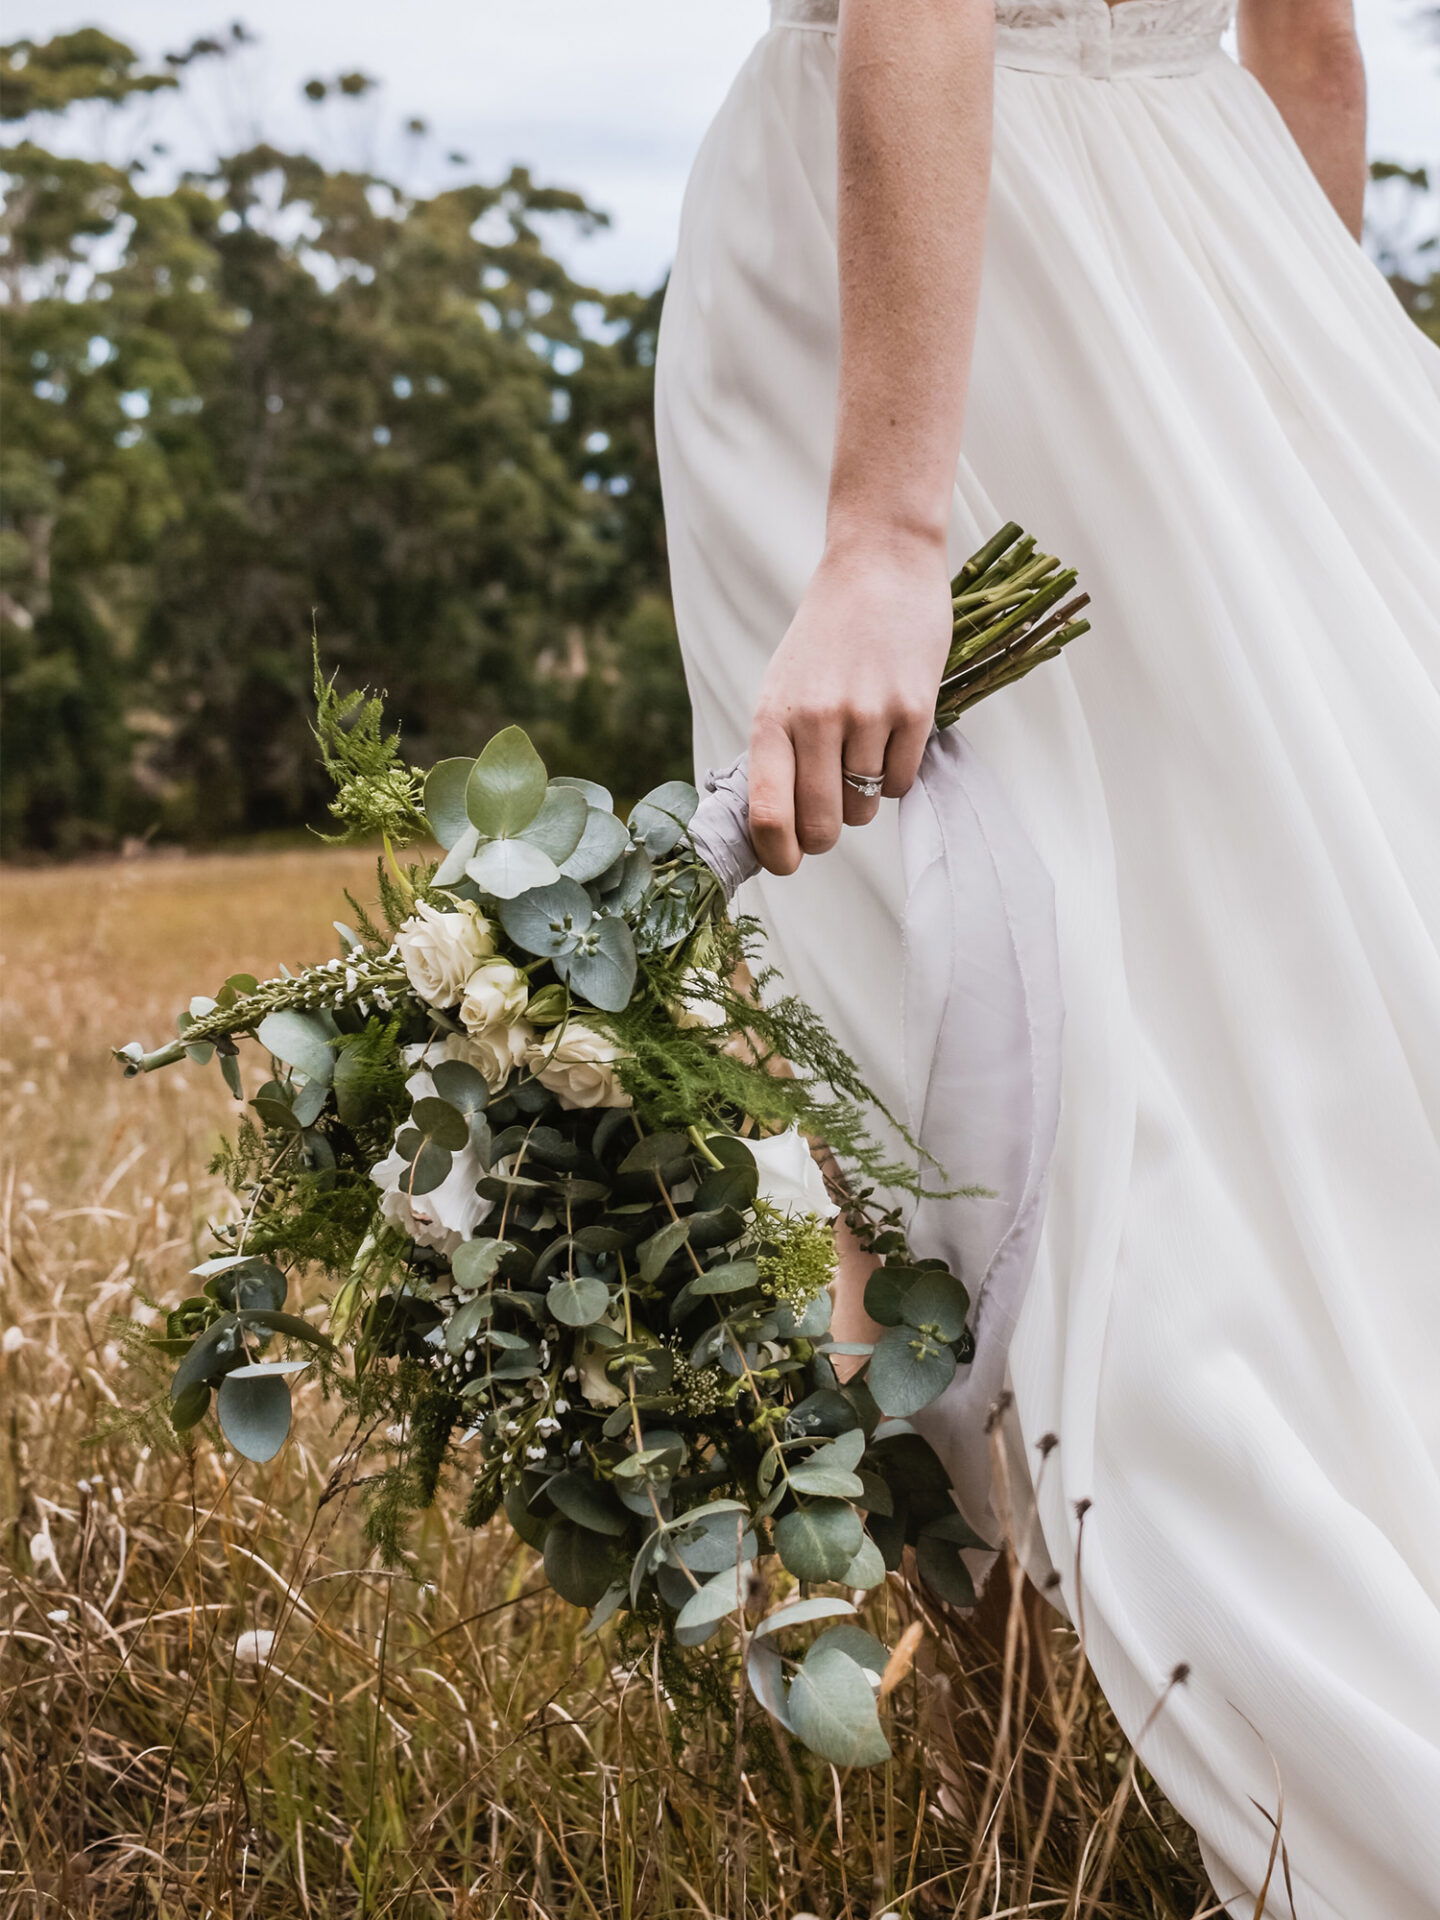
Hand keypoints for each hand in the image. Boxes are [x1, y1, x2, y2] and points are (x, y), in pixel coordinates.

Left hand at [748, 531, 952, 875]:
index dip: (776, 854)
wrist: (879, 567)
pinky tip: (889, 739)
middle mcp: (816, 719)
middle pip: (822, 826)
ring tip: (860, 754)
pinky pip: (901, 783)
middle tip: (828, 820)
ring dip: (862, 800)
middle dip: (824, 835)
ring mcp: (868, 715)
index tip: (786, 863)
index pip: (767, 812)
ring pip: (864, 809)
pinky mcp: (915, 710)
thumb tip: (773, 826)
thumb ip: (776, 751)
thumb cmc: (825, 637)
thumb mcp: (780, 687)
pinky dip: (895, 777)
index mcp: (772, 717)